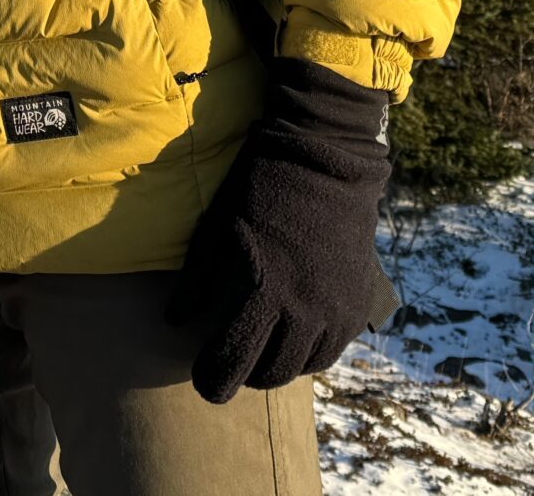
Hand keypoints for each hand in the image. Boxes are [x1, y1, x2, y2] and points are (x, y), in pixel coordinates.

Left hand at [166, 55, 395, 403]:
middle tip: (230, 362)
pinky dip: (309, 353)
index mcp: (263, 290)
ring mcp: (336, 309)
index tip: (202, 378)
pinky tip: (293, 339)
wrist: (325, 156)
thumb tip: (175, 322)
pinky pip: (333, 350)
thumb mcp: (216, 228)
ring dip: (278, 366)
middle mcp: (304, 309)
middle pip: (269, 373)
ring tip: (260, 351)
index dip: (212, 378)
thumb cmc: (259, 186)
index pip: (232, 360)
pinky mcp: (358, 302)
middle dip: (243, 375)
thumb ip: (196, 282)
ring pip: (303, 367)